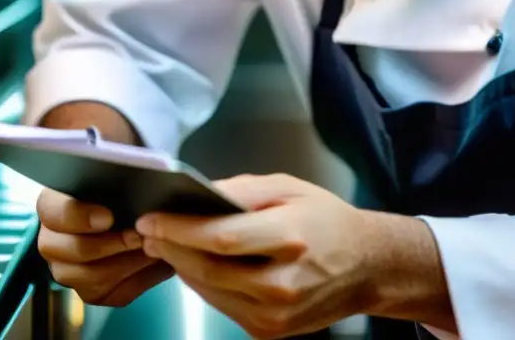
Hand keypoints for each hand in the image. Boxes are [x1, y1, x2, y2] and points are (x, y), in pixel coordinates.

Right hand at [37, 189, 172, 306]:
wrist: (143, 217)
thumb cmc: (126, 191)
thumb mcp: (119, 178)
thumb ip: (118, 181)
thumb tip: (136, 190)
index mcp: (53, 207)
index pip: (52, 212)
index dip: (79, 216)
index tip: (108, 217)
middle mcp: (54, 242)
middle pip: (72, 251)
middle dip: (110, 245)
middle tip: (138, 236)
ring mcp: (70, 271)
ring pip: (91, 277)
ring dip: (128, 262)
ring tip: (153, 247)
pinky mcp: (93, 292)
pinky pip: (114, 293)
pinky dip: (140, 277)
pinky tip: (156, 262)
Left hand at [135, 174, 373, 338]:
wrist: (367, 266)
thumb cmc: (328, 220)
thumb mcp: (290, 189)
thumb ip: (243, 190)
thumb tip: (199, 193)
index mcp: (290, 238)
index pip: (220, 238)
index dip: (179, 229)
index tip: (151, 217)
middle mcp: (282, 283)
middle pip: (208, 268)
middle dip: (171, 247)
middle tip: (147, 230)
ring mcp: (275, 314)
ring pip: (210, 290)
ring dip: (181, 267)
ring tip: (163, 244)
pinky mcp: (269, 331)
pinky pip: (222, 304)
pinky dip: (203, 284)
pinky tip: (193, 264)